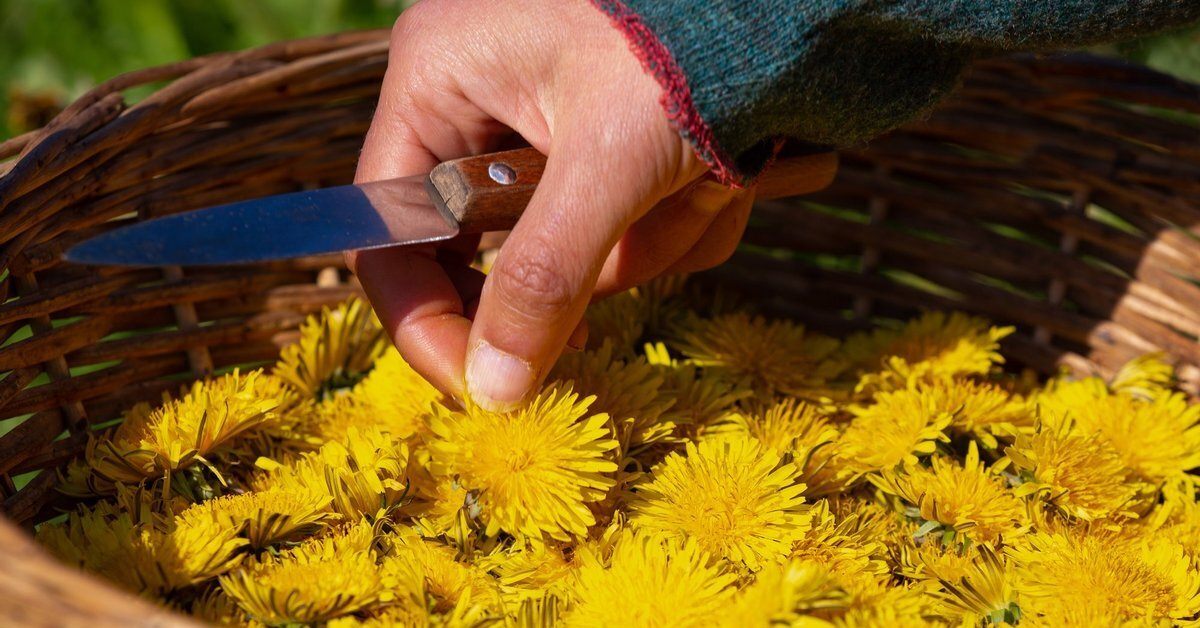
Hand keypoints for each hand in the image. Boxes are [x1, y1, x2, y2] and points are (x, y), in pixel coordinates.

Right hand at [349, 0, 754, 410]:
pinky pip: (619, 222)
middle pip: (487, 252)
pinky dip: (677, 220)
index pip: (390, 234)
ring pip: (571, 248)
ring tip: (711, 183)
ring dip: (649, 242)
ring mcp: (543, 122)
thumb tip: (491, 392)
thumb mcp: (610, 160)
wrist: (789, 7)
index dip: (428, 323)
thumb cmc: (686, 45)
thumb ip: (542, 277)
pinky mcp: (602, 140)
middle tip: (623, 285)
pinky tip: (727, 176)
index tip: (486, 392)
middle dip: (578, 273)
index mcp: (438, 82)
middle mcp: (478, 101)